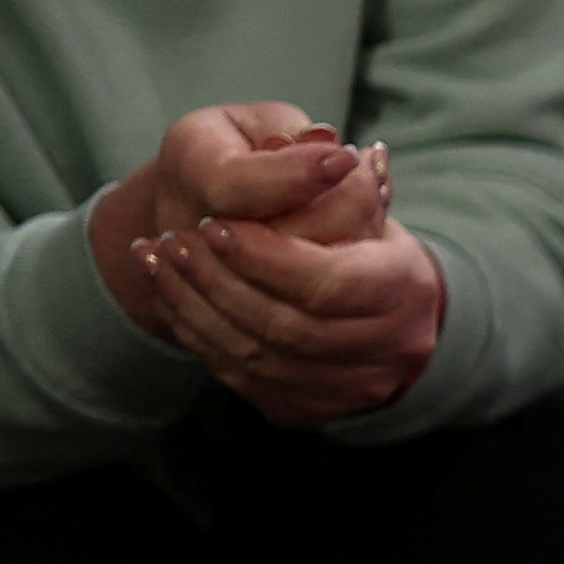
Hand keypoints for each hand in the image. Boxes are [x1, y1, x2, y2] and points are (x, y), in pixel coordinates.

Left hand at [110, 118, 440, 429]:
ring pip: (260, 358)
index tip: (215, 224)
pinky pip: (245, 380)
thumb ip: (316, 168)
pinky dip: (197, 335)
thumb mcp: (333, 172)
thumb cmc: (342, 214)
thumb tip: (327, 155)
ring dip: (195, 306)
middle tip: (171, 240)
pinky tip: (169, 292)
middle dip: (220, 282)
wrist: (358, 282)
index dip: (265, 258)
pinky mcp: (315, 408)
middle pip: (290, 327)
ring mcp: (356, 387)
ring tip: (155, 258)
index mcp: (408, 284)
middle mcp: (395, 345)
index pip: (330, 282)